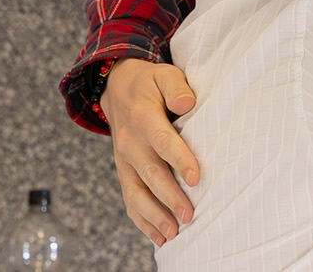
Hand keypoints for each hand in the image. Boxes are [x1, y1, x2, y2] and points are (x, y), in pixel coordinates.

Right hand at [102, 58, 199, 244]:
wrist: (117, 88)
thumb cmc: (149, 84)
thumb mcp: (164, 75)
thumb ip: (176, 87)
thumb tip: (188, 102)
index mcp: (143, 118)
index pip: (163, 142)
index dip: (180, 160)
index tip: (196, 178)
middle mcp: (130, 143)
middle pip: (151, 174)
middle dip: (169, 198)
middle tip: (190, 216)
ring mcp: (124, 161)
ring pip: (136, 193)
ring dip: (154, 216)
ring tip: (174, 234)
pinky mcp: (124, 172)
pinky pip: (130, 200)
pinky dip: (142, 221)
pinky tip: (159, 237)